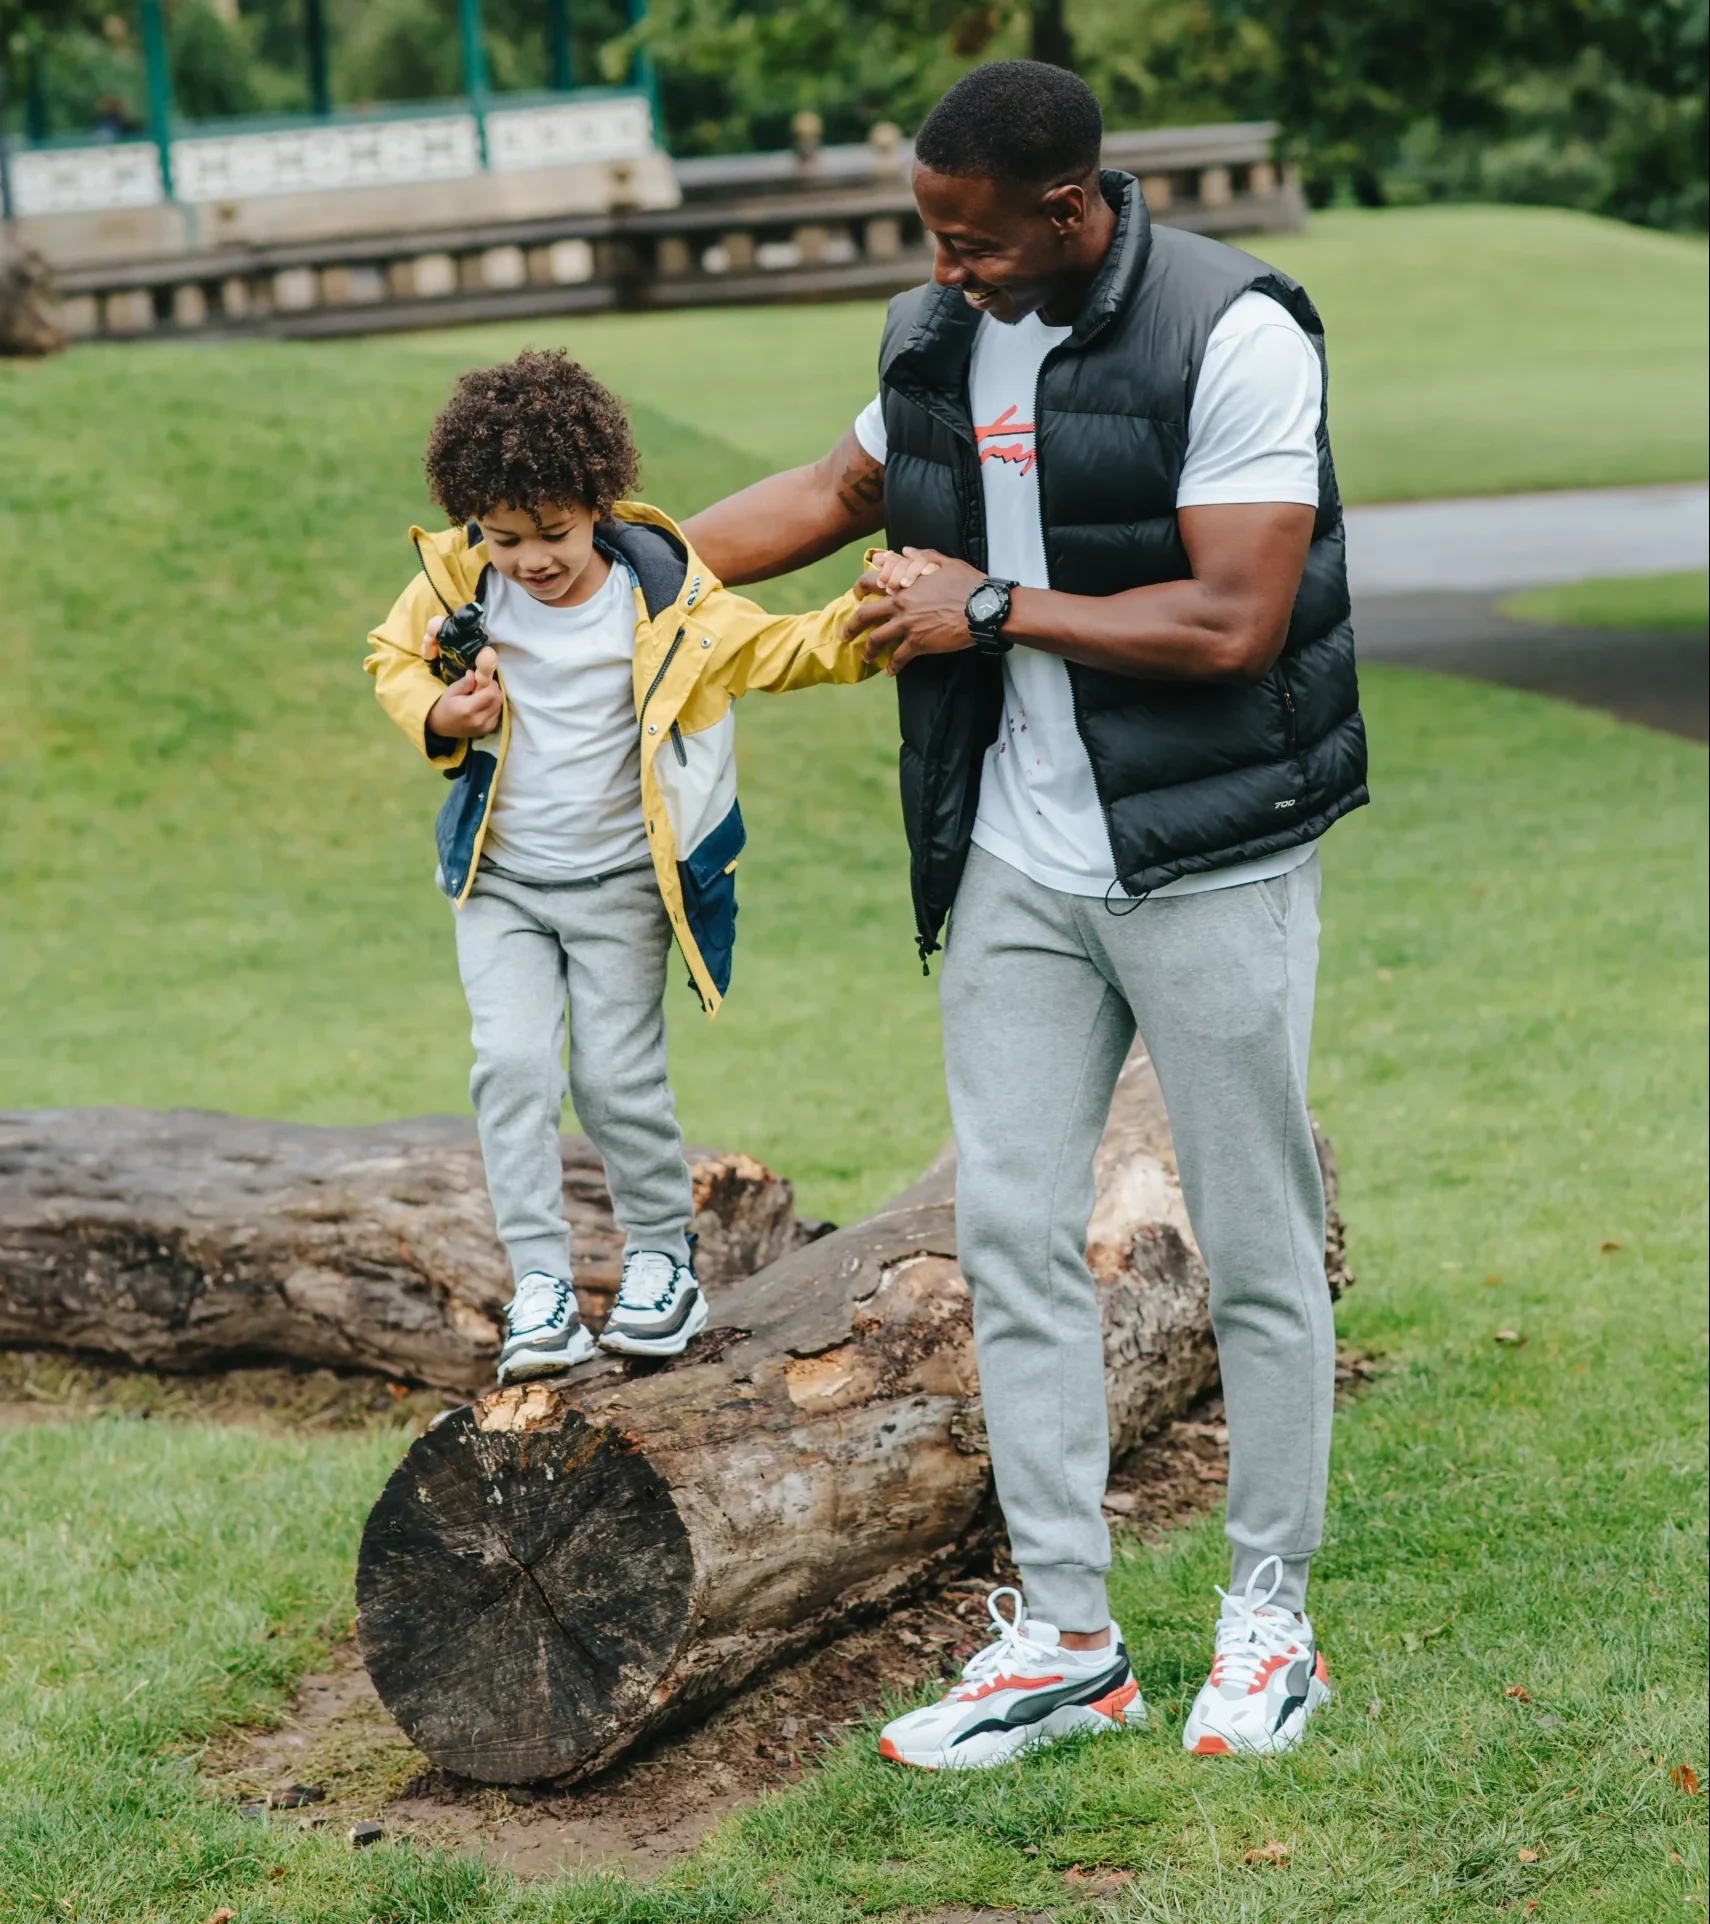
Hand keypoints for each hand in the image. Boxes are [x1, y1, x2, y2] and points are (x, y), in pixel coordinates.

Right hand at [423, 616, 501, 737]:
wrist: (436, 727)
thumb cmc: (440, 705)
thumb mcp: (448, 690)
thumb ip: (463, 683)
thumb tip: (475, 673)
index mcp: (468, 710)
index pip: (491, 691)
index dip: (487, 680)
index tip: (479, 674)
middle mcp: (479, 721)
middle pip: (498, 697)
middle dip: (490, 687)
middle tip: (477, 683)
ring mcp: (484, 728)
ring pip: (499, 704)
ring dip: (492, 695)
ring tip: (477, 692)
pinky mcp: (487, 730)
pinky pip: (497, 713)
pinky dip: (491, 705)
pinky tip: (480, 701)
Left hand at [843, 547, 984, 674]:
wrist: (981, 609)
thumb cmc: (967, 584)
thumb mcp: (945, 563)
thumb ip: (923, 557)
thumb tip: (907, 551)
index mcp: (904, 585)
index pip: (872, 582)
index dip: (859, 587)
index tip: (855, 595)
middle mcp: (901, 606)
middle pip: (865, 616)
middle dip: (851, 626)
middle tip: (844, 634)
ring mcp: (908, 626)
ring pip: (877, 640)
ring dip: (869, 650)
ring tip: (866, 657)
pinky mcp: (919, 643)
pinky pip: (899, 658)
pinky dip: (893, 666)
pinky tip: (890, 672)